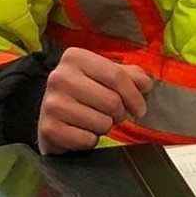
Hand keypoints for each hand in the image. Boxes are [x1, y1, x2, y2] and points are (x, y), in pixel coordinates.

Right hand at [37, 47, 153, 154]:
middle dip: (121, 113)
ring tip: (97, 120)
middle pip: (111, 101)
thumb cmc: (84, 91)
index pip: (116, 76)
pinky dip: (91, 140)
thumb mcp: (105, 75)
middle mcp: (59, 77)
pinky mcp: (48, 129)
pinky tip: (83, 131)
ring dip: (106, 126)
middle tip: (116, 115)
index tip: (141, 108)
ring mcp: (51, 103)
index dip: (134, 95)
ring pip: (101, 122)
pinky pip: (87, 139)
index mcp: (75, 57)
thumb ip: (129, 75)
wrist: (52, 115)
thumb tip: (147, 83)